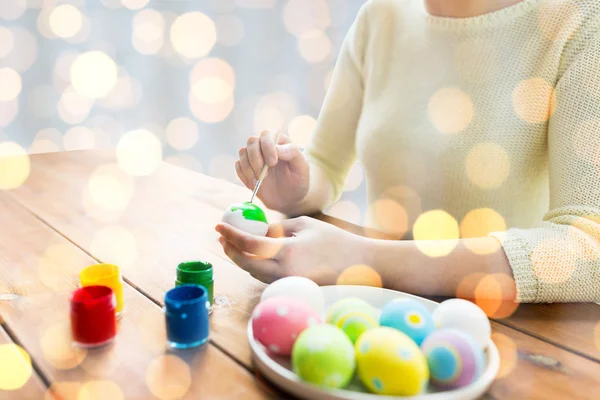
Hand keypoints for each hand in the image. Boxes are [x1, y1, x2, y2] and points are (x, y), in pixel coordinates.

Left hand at [215, 216, 370, 284]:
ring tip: (232, 242)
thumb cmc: (334, 240)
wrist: (359, 265)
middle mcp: (284, 272)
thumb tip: (254, 232)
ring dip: (240, 257)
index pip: (249, 245)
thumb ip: (276, 228)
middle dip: (230, 250)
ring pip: (254, 272)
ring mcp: (288, 283)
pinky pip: (266, 277)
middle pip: (245, 264)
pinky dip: (255, 265)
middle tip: (222, 236)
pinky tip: (252, 254)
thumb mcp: (304, 225)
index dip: (230, 235)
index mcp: (288, 252)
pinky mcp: (292, 288)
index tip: (218, 226)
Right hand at [236, 130, 309, 212]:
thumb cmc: (298, 182)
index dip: (267, 147)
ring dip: (249, 168)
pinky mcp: (247, 169)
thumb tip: (277, 148)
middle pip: (252, 141)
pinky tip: (254, 185)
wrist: (289, 200)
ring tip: (259, 182)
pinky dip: (244, 175)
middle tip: (265, 175)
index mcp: (279, 142)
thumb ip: (293, 153)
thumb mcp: (303, 168)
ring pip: (242, 152)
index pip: (267, 134)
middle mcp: (265, 146)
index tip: (273, 163)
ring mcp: (254, 157)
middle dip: (256, 158)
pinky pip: (238, 166)